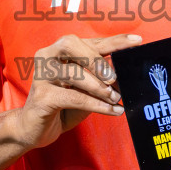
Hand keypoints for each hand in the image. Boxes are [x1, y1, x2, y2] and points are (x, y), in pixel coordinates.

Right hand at [9, 33, 140, 149]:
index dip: (114, 40)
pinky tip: (111, 110)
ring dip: (99, 87)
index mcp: (61, 50)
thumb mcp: (87, 88)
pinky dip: (95, 104)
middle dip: (96, 59)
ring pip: (73, 73)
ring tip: (116, 98)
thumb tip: (127, 73)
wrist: (34, 128)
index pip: (91, 41)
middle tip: (114, 78)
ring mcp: (41, 75)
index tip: (136, 41)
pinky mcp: (41, 97)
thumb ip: (103, 78)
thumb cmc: (64, 105)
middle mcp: (48, 56)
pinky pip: (72, 97)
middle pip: (72, 45)